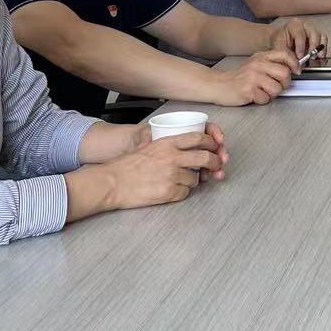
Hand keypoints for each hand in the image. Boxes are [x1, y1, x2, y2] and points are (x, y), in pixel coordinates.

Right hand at [105, 126, 228, 209]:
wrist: (112, 182)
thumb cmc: (127, 166)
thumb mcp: (151, 146)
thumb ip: (170, 147)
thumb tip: (190, 150)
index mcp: (167, 143)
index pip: (198, 138)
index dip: (211, 142)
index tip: (215, 146)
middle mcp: (172, 157)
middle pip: (205, 157)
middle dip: (215, 162)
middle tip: (217, 165)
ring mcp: (171, 175)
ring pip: (195, 178)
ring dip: (193, 180)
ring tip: (180, 180)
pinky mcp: (168, 192)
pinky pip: (185, 193)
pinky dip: (181, 192)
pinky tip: (171, 190)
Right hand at [211, 48, 297, 104]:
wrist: (217, 84)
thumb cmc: (237, 77)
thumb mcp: (254, 64)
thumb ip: (270, 64)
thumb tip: (290, 69)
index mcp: (261, 57)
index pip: (285, 54)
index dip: (294, 63)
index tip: (296, 71)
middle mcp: (258, 65)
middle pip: (284, 73)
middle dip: (285, 83)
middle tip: (278, 86)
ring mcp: (253, 78)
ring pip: (277, 88)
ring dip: (273, 94)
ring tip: (263, 92)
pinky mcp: (248, 91)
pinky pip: (265, 99)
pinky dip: (262, 100)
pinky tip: (254, 96)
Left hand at [268, 17, 323, 58]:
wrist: (280, 41)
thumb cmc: (280, 42)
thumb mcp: (279, 48)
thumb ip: (287, 56)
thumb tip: (296, 66)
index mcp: (294, 25)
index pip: (300, 34)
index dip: (300, 46)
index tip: (299, 56)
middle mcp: (305, 25)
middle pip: (314, 33)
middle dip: (313, 46)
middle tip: (311, 57)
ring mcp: (312, 30)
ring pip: (321, 36)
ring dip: (320, 48)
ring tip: (318, 57)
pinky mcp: (317, 36)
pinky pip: (324, 40)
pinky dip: (323, 48)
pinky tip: (320, 56)